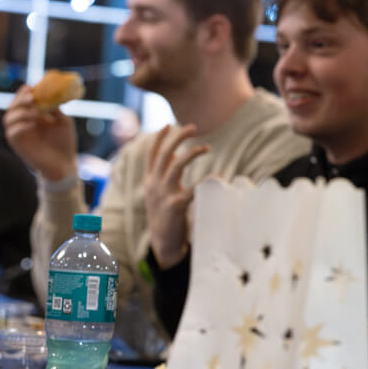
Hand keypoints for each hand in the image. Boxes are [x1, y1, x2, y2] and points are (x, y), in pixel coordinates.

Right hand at [2, 86, 77, 180]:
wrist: (65, 163)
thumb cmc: (64, 142)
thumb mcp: (64, 122)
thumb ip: (56, 110)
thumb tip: (50, 96)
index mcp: (32, 115)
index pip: (21, 100)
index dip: (23, 93)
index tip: (31, 87)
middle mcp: (22, 122)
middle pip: (12, 107)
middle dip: (19, 99)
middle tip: (32, 97)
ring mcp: (19, 133)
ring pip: (8, 118)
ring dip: (21, 112)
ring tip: (36, 112)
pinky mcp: (18, 145)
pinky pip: (12, 133)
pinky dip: (21, 126)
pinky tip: (33, 125)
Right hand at [143, 125, 208, 269]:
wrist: (163, 244)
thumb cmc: (166, 217)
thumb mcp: (159, 194)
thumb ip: (166, 177)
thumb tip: (178, 158)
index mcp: (150, 181)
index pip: (152, 155)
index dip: (158, 139)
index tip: (168, 125)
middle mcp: (154, 185)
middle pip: (164, 155)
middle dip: (177, 138)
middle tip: (192, 127)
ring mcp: (163, 195)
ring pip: (175, 166)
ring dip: (191, 154)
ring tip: (206, 147)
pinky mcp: (175, 206)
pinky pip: (192, 190)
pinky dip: (205, 181)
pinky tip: (217, 176)